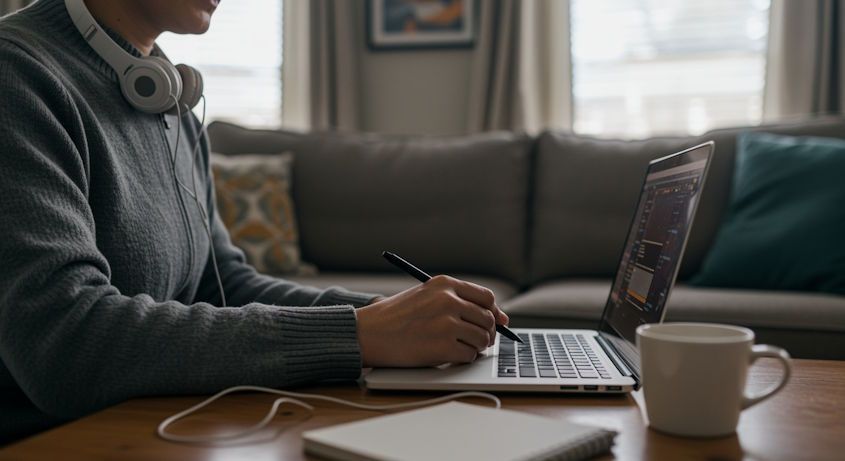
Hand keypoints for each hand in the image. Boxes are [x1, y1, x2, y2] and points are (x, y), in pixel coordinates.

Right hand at [356, 275, 508, 367]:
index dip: (494, 312)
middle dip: (487, 333)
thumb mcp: (426, 295)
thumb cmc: (395, 316)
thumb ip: (460, 301)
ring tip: (457, 347)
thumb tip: (501, 318)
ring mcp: (447, 324)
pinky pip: (469, 356)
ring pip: (482, 339)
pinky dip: (463, 359)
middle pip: (488, 319)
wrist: (368, 333)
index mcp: (445, 284)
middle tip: (477, 341)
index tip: (496, 322)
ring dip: (475, 347)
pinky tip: (448, 356)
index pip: (486, 297)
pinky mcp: (444, 347)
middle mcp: (449, 301)